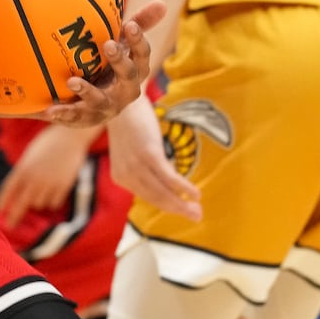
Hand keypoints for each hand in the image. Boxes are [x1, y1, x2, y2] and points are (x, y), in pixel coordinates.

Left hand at [0, 124, 97, 228]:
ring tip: (44, 188)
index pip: (8, 189)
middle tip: (10, 225)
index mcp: (23, 167)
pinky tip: (54, 189)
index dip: (2, 201)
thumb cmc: (47, 144)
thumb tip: (20, 196)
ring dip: (38, 202)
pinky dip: (52, 201)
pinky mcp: (63, 186)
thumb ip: (24, 174)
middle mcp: (34, 177)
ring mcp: (49, 183)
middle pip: (21, 204)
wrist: (69, 136)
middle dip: (14, 217)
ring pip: (39, 204)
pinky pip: (54, 204)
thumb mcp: (30, 156)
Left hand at [43, 2, 166, 128]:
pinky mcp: (87, 118)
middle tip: (108, 44)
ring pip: (101, 101)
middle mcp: (126, 90)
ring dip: (88, 91)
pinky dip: (64, 113)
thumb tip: (162, 3)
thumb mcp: (122, 44)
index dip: (138, 41)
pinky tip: (51, 109)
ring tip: (72, 81)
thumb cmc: (111, 65)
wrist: (97, 103)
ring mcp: (107, 106)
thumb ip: (138, 24)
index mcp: (136, 70)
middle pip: (129, 77)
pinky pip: (76, 117)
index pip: (142, 54)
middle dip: (120, 61)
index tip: (129, 24)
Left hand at [108, 94, 202, 221]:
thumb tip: (166, 182)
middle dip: (178, 210)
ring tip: (198, 210)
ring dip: (183, 204)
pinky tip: (196, 194)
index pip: (148, 197)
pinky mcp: (149, 155)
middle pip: (156, 198)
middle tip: (197, 216)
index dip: (168, 206)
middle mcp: (126, 175)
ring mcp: (137, 166)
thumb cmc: (130, 125)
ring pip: (163, 191)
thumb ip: (143, 169)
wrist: (122, 102)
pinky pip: (169, 177)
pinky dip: (184, 188)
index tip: (184, 211)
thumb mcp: (132, 152)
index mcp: (121, 177)